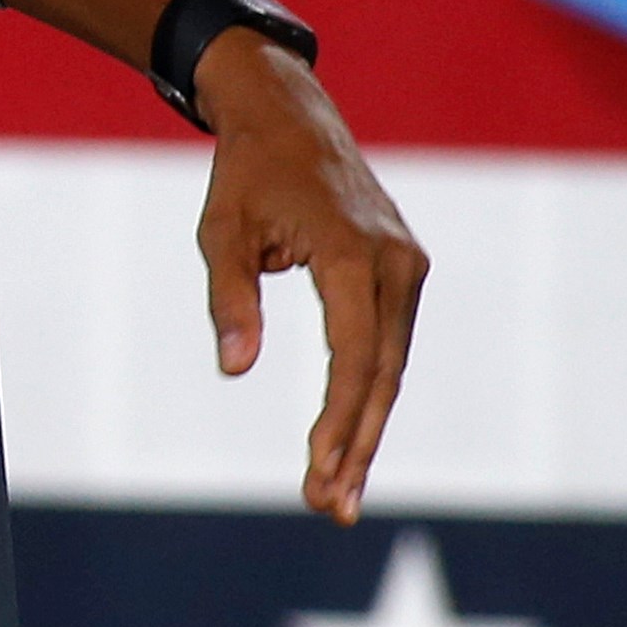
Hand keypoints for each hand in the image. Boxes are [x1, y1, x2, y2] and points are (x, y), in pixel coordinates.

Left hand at [192, 33, 427, 523]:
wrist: (290, 119)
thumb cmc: (246, 176)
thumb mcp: (220, 232)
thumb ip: (230, 299)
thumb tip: (235, 369)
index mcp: (349, 251)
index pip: (354, 353)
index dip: (340, 417)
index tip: (320, 468)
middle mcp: (394, 262)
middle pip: (383, 372)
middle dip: (357, 444)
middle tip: (332, 507)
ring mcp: (406, 266)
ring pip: (391, 365)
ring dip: (365, 428)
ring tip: (336, 491)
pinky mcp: (403, 271)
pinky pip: (388, 344)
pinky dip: (369, 392)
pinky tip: (347, 438)